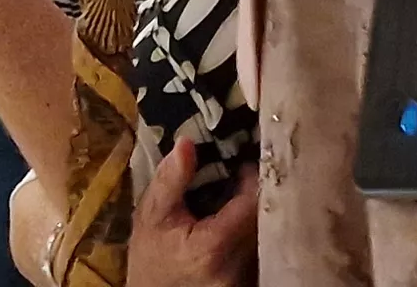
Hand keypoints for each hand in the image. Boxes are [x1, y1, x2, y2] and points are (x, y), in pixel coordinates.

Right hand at [126, 147, 257, 285]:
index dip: (253, 180)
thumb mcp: (152, 214)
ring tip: (241, 196)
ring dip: (257, 211)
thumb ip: (170, 180)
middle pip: (263, 218)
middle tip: (244, 176)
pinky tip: (239, 219)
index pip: (252, 205)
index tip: (243, 166)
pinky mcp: (248, 279)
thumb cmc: (151, 253)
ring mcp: (244, 276)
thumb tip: (186, 142)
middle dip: (257, 193)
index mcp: (213, 247)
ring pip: (266, 232)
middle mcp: (235, 266)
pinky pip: (260, 245)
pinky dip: (253, 229)